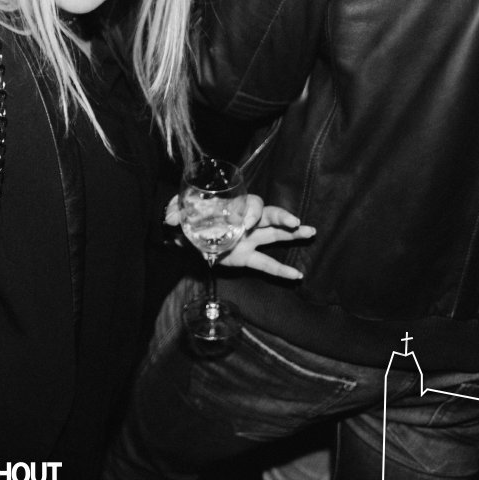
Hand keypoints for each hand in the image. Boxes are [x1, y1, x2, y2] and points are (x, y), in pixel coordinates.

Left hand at [166, 193, 314, 278]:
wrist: (185, 234)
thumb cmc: (188, 219)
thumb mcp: (180, 213)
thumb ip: (174, 212)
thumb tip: (168, 217)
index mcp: (232, 206)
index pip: (249, 204)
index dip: (250, 213)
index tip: (245, 224)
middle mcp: (244, 220)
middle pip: (268, 213)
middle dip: (281, 217)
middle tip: (293, 222)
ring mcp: (248, 238)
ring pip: (274, 233)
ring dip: (292, 233)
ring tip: (310, 231)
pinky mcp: (246, 256)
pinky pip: (266, 263)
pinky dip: (281, 270)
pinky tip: (297, 275)